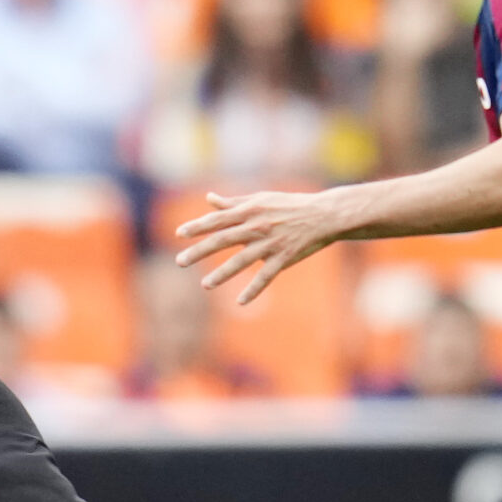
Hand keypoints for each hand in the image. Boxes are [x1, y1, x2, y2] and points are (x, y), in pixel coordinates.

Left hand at [172, 190, 346, 301]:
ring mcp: (270, 244)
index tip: (179, 234)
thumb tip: (209, 198)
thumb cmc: (289, 205)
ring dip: (221, 274)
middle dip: (199, 251)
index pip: (217, 219)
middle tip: (180, 262)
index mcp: (249, 210)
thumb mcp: (260, 199)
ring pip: (241, 261)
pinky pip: (265, 276)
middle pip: (222, 240)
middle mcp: (256, 227)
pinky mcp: (283, 258)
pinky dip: (253, 290)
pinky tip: (240, 302)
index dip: (198, 226)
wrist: (322, 214)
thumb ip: (233, 202)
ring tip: (205, 285)